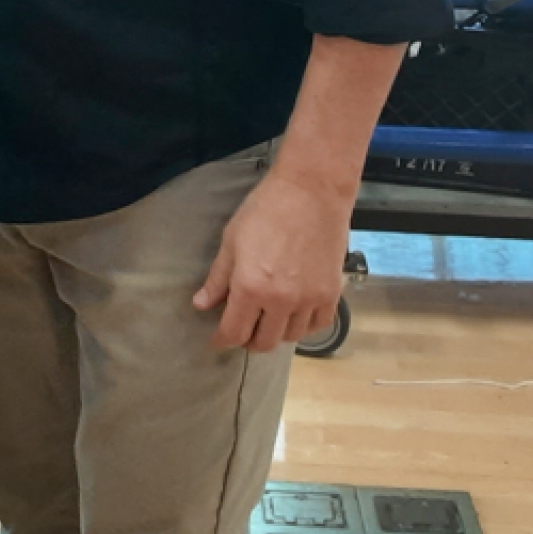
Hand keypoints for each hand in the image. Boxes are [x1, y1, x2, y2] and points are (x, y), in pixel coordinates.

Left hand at [192, 168, 353, 352]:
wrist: (312, 191)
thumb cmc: (266, 209)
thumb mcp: (232, 240)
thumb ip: (218, 278)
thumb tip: (201, 305)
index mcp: (250, 287)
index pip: (234, 332)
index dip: (222, 339)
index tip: (218, 338)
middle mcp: (280, 301)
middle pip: (263, 342)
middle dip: (248, 339)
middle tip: (244, 327)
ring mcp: (309, 299)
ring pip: (290, 337)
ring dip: (276, 332)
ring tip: (268, 318)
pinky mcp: (331, 293)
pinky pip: (318, 326)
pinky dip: (304, 326)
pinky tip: (295, 314)